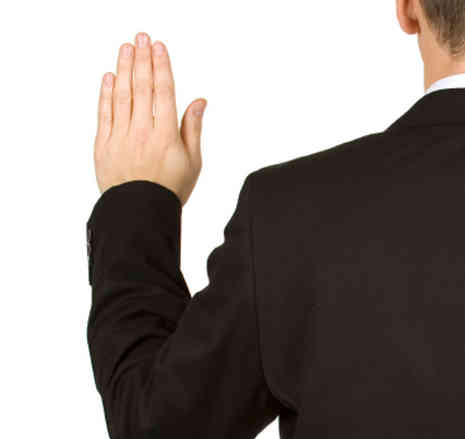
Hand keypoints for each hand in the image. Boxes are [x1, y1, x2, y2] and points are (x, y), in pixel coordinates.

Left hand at [94, 31, 205, 204]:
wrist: (140, 213)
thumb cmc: (170, 190)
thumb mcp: (193, 161)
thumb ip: (193, 127)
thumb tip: (199, 101)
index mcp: (167, 136)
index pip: (164, 92)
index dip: (161, 67)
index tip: (158, 47)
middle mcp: (143, 132)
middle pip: (142, 88)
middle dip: (142, 60)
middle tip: (141, 38)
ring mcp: (121, 137)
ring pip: (122, 96)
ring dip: (124, 69)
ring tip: (126, 49)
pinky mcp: (104, 145)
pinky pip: (105, 113)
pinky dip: (106, 93)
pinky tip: (110, 77)